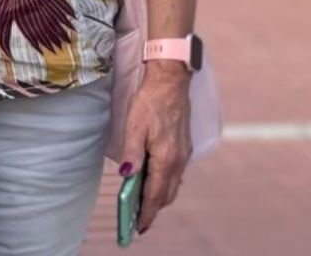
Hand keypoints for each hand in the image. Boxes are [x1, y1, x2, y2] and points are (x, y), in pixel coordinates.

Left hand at [117, 64, 191, 235]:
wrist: (170, 82)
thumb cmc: (150, 101)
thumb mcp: (134, 125)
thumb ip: (132, 152)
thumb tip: (127, 175)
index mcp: (166, 158)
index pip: (155, 194)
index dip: (146, 213)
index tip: (138, 228)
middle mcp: (178, 160)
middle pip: (167, 194)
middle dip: (153, 209)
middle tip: (138, 222)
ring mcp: (183, 154)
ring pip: (173, 185)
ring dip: (160, 197)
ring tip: (144, 206)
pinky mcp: (184, 147)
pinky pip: (176, 174)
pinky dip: (166, 184)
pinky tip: (154, 182)